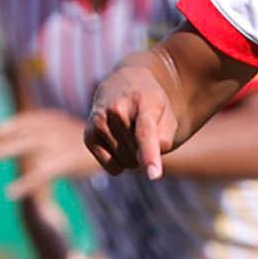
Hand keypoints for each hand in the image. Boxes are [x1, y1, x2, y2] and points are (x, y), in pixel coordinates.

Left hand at [0, 109, 99, 201]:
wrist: (122, 140)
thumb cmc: (90, 140)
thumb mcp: (63, 130)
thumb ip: (43, 134)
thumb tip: (23, 140)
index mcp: (46, 120)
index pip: (15, 125)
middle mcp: (48, 128)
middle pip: (12, 133)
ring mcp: (56, 143)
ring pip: (21, 147)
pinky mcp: (65, 160)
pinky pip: (40, 173)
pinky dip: (24, 183)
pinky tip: (10, 193)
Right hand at [84, 61, 173, 178]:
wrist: (124, 84)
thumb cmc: (152, 105)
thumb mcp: (168, 116)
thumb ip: (164, 139)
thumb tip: (142, 160)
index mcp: (143, 101)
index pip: (145, 132)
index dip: (150, 154)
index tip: (154, 175)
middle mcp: (116, 109)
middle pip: (138, 155)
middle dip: (146, 150)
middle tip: (144, 128)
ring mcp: (99, 121)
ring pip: (126, 162)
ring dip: (134, 155)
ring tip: (131, 131)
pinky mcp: (88, 135)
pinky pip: (113, 168)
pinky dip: (120, 161)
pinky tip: (119, 141)